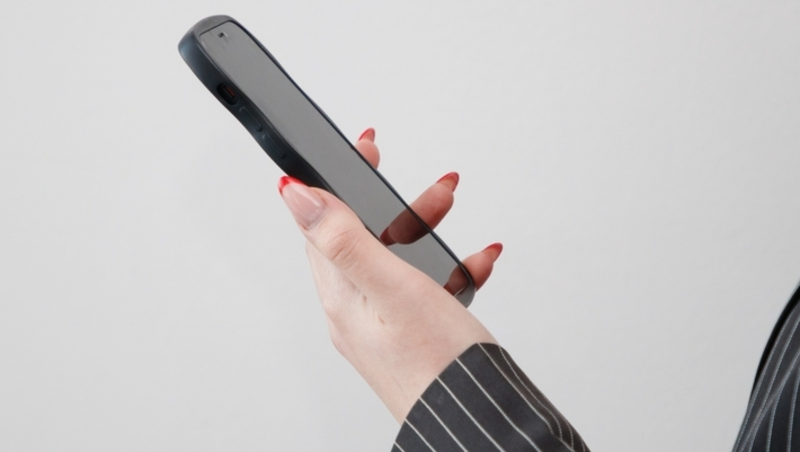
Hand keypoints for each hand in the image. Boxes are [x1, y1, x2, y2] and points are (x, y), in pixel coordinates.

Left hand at [278, 127, 501, 421]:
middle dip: (401, 204)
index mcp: (342, 295)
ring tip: (457, 214)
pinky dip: (449, 266)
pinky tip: (475, 262)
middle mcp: (355, 309)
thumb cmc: (438, 366)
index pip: (324, 223)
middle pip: (366, 236)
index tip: (362, 149)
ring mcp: (382, 323)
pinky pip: (423, 285)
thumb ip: (344, 239)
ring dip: (428, 229)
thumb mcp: (392, 288)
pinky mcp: (409, 334)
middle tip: (435, 187)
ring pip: (398, 257)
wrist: (476, 422)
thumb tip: (294, 194)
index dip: (338, 181)